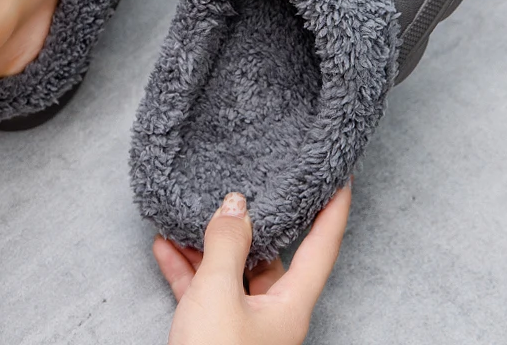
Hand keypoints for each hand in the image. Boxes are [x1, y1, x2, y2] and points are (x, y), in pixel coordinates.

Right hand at [154, 185, 351, 344]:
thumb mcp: (218, 293)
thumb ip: (227, 244)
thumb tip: (236, 204)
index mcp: (291, 303)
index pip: (323, 245)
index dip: (335, 209)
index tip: (341, 177)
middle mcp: (273, 312)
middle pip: (269, 254)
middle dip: (252, 220)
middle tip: (248, 183)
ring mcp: (244, 325)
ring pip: (231, 272)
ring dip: (208, 245)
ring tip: (190, 212)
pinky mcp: (214, 334)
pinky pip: (203, 293)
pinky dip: (185, 270)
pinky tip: (165, 248)